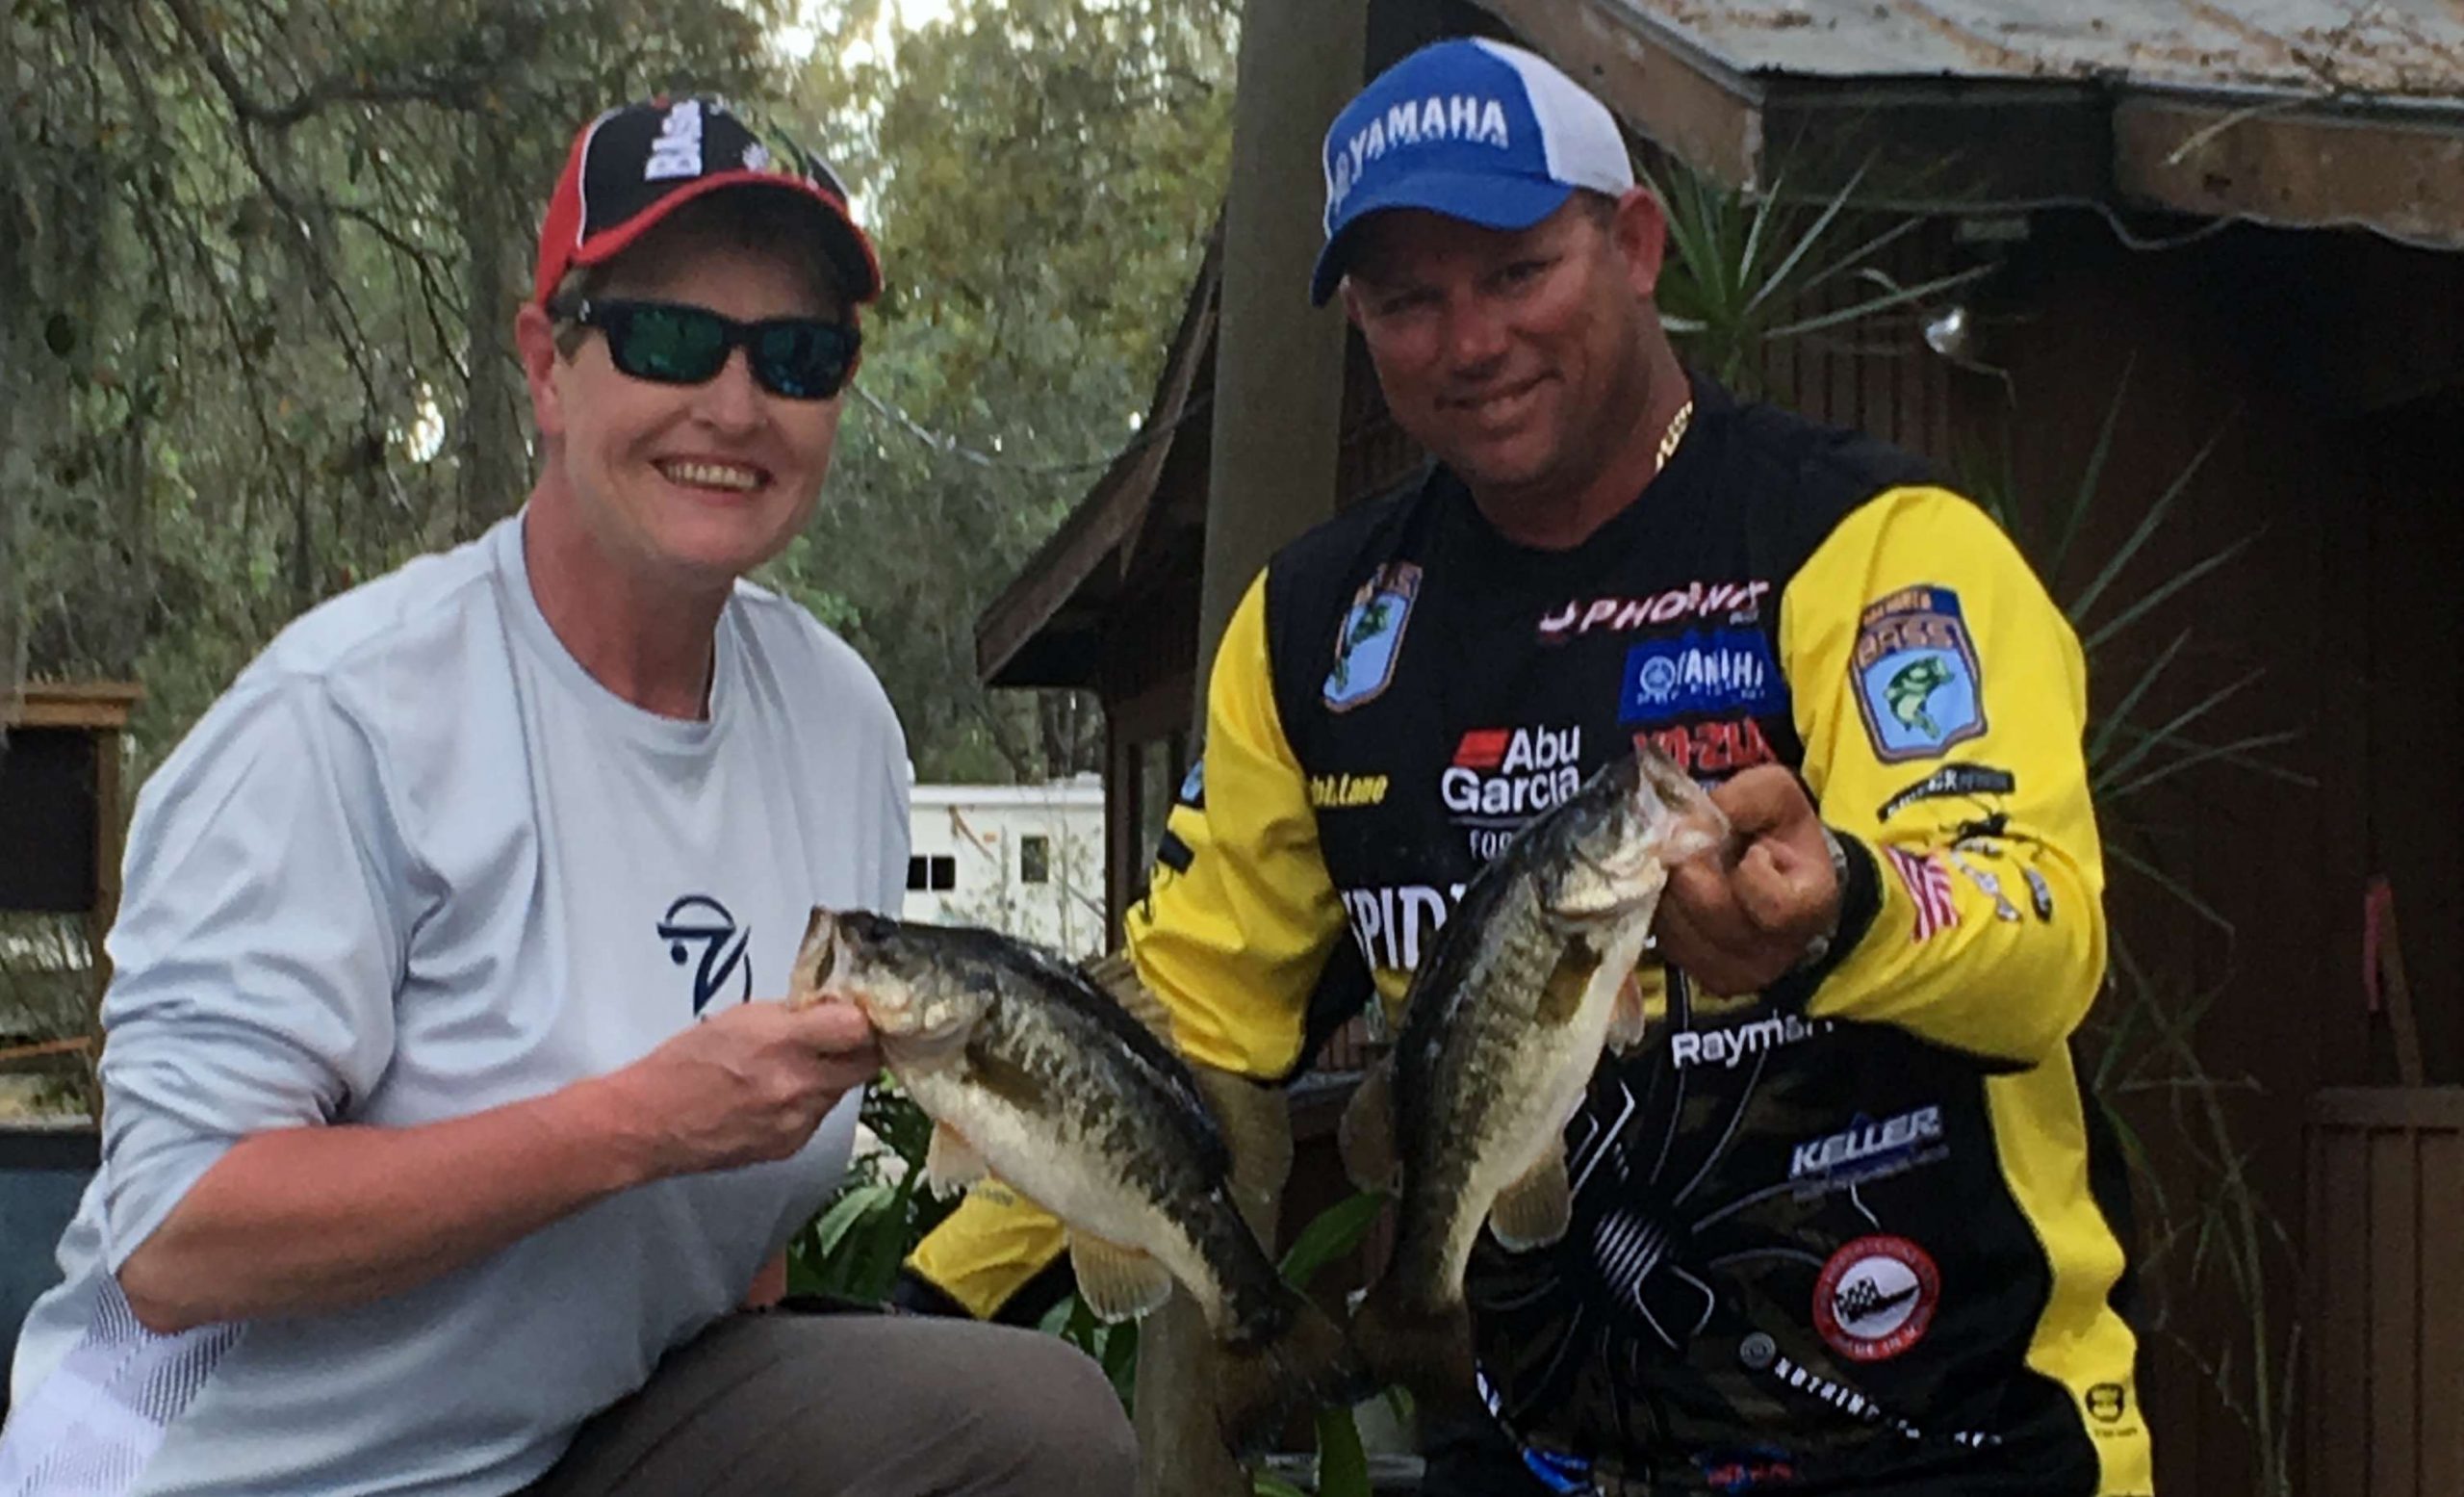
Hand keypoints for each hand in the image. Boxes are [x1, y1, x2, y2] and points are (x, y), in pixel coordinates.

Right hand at [612, 999, 879, 1178]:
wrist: (650, 1123)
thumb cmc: (686, 1060)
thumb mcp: (740, 1017)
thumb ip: (791, 1014)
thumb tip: (829, 1011)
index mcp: (785, 1043)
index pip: (858, 1028)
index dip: (862, 1018)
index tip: (855, 1013)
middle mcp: (800, 1086)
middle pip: (866, 1064)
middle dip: (859, 1048)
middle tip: (841, 1038)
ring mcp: (798, 1122)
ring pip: (840, 1092)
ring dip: (831, 1076)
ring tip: (796, 1068)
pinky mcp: (791, 1147)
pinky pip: (817, 1117)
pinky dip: (808, 1103)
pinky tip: (776, 1098)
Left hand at [1653, 766, 1840, 996]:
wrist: (1779, 877)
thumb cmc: (1780, 834)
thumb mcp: (1776, 796)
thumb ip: (1743, 799)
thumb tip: (1690, 823)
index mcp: (1810, 909)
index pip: (1772, 904)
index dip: (1753, 869)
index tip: (1755, 849)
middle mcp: (1774, 954)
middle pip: (1709, 911)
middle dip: (1689, 867)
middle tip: (1690, 845)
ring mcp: (1737, 973)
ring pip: (1678, 928)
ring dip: (1670, 888)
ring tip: (1686, 867)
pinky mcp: (1704, 978)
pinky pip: (1665, 942)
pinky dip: (1663, 911)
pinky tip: (1677, 892)